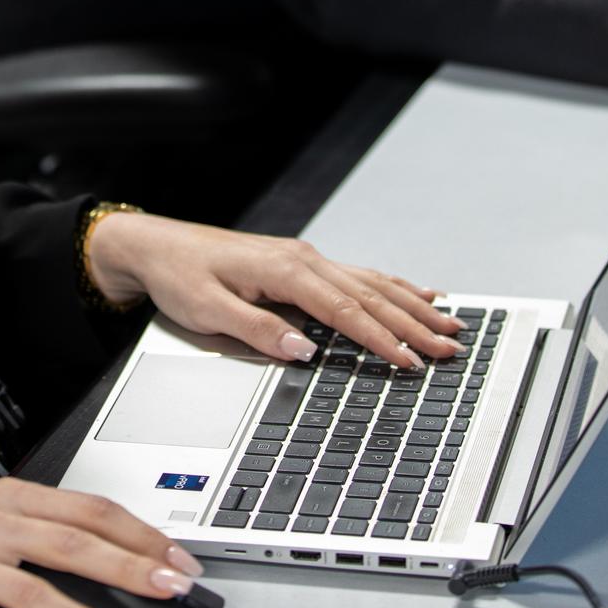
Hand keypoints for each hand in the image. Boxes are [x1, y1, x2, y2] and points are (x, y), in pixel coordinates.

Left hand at [86, 213, 462, 369]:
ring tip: (449, 322)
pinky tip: (415, 292)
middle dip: (413, 323)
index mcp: (284, 270)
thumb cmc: (180, 275)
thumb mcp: (209, 311)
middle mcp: (302, 259)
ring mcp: (305, 258)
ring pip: (372, 281)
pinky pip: (358, 274)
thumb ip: (259, 330)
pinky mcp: (301, 263)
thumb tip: (304, 351)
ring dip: (412, 304)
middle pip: (370, 294)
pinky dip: (393, 285)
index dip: (380, 338)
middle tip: (450, 347)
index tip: (409, 362)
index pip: (344, 310)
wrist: (158, 245)